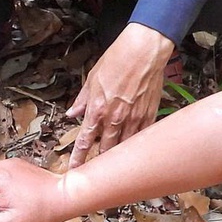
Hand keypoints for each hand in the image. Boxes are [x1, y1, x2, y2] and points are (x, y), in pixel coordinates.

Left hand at [68, 23, 173, 167]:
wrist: (144, 52)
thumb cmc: (118, 60)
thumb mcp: (92, 79)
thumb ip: (82, 100)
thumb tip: (72, 113)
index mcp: (97, 109)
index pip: (84, 140)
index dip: (78, 157)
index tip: (73, 169)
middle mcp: (115, 118)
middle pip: (104, 149)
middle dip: (98, 160)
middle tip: (94, 169)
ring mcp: (134, 119)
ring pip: (124, 147)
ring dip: (117, 155)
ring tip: (113, 164)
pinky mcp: (149, 116)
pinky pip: (140, 137)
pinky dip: (135, 144)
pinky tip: (132, 148)